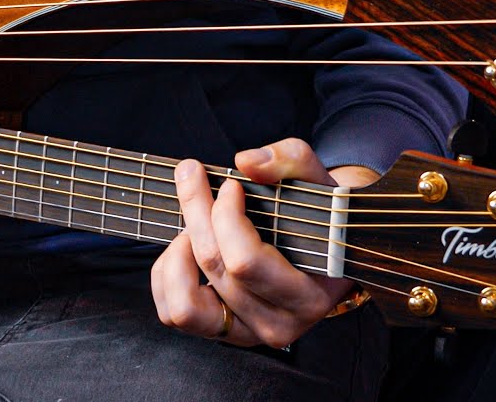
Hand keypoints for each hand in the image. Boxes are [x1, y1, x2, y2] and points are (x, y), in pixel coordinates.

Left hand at [150, 138, 378, 347]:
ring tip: (190, 223)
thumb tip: (245, 162)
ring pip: (186, 305)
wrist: (329, 250)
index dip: (226, 216)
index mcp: (308, 297)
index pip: (246, 261)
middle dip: (196, 213)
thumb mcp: (318, 182)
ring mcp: (246, 334)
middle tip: (193, 176)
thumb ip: (291, 161)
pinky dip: (167, 276)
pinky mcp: (221, 332)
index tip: (230, 184)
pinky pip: (173, 312)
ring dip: (177, 254)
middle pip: (215, 268)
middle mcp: (277, 325)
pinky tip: (183, 245)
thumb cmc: (322, 217)